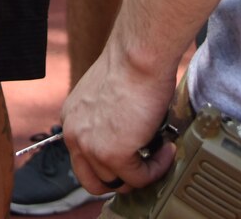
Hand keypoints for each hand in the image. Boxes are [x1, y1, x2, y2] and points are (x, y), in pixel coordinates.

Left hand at [60, 44, 177, 197]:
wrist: (137, 56)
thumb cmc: (130, 65)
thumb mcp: (107, 97)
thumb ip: (108, 120)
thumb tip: (130, 137)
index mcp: (72, 119)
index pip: (83, 159)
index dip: (109, 164)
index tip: (132, 157)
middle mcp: (74, 135)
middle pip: (93, 180)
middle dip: (120, 179)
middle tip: (143, 167)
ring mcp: (91, 148)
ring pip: (118, 183)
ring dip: (143, 172)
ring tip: (160, 152)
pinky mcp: (113, 155)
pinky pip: (140, 178)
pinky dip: (158, 168)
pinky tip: (167, 149)